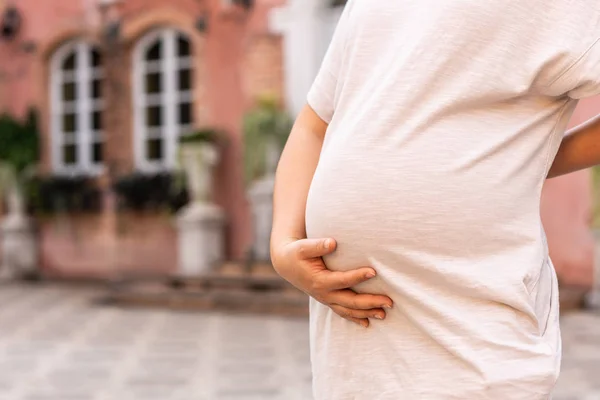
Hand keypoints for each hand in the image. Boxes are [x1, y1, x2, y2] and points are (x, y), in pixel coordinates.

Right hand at [272, 238, 392, 326]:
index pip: (343, 280)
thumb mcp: (303, 247)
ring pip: (349, 311)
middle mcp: (324, 294)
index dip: (358, 276)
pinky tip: (368, 322)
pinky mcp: (327, 300)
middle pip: (351, 302)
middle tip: (389, 301)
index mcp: (319, 281)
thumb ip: (318, 245)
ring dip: (367, 313)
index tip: (374, 272)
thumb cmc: (297, 253)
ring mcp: (326, 299)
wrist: (286, 264)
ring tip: (384, 314)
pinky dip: (355, 318)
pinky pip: (343, 312)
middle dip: (370, 302)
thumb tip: (332, 243)